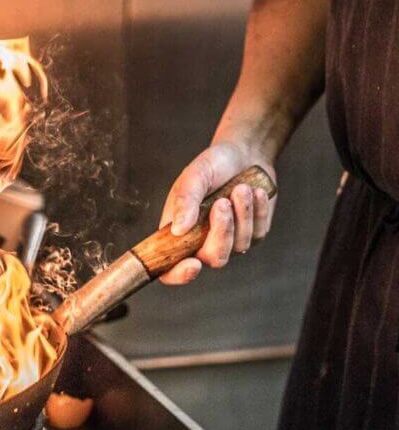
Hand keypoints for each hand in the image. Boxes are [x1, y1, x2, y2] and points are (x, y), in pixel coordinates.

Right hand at [158, 141, 276, 284]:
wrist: (244, 154)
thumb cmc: (213, 165)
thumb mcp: (194, 175)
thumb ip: (185, 201)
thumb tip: (178, 230)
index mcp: (178, 232)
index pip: (171, 269)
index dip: (179, 275)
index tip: (193, 264)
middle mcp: (202, 242)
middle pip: (213, 259)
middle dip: (221, 233)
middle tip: (222, 202)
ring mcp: (230, 241)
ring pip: (239, 246)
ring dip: (241, 215)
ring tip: (240, 188)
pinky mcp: (253, 235)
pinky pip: (257, 233)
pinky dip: (257, 211)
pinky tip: (255, 191)